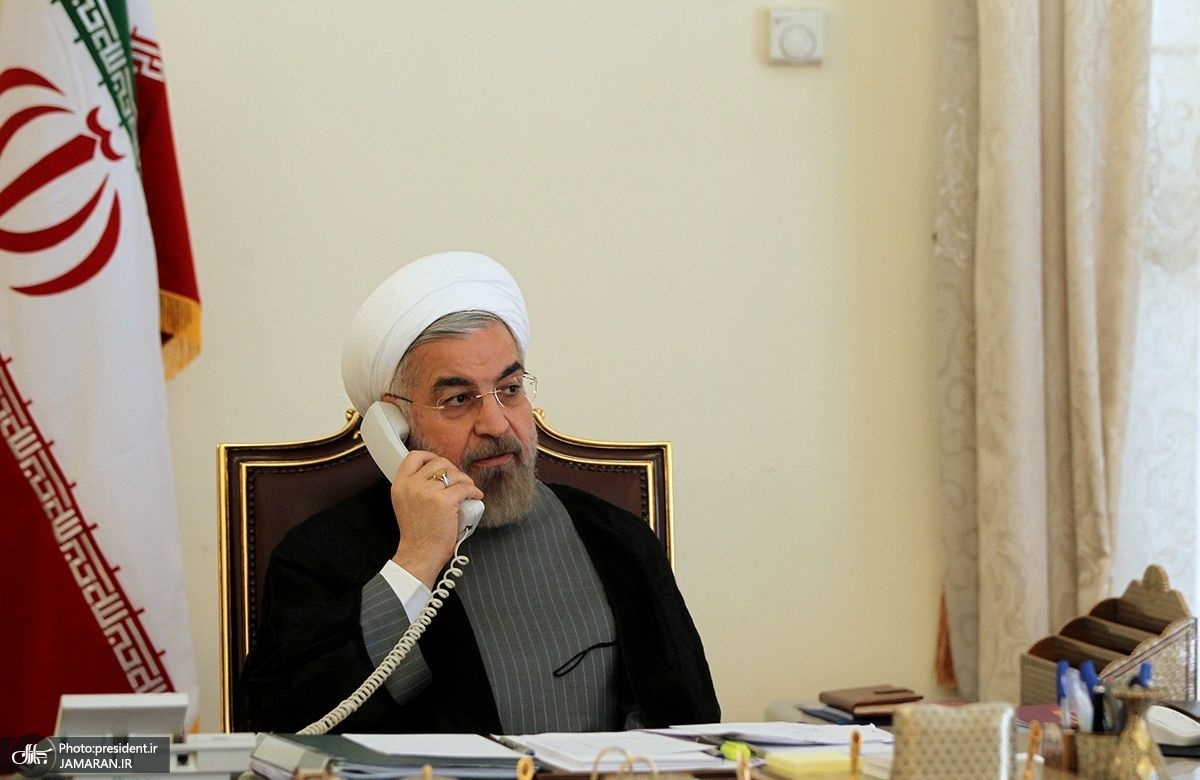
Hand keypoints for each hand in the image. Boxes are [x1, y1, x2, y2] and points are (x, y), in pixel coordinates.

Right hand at [388, 450, 483, 587]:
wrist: (420, 554)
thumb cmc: (417, 534)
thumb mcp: (406, 504)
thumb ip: (415, 487)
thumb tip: (436, 475)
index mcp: (400, 485)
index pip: (414, 457)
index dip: (431, 456)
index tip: (441, 464)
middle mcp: (412, 486)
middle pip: (438, 462)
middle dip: (453, 469)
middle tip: (458, 480)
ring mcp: (428, 492)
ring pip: (454, 474)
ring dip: (465, 480)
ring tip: (468, 490)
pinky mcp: (444, 501)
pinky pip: (465, 487)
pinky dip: (474, 491)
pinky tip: (475, 496)